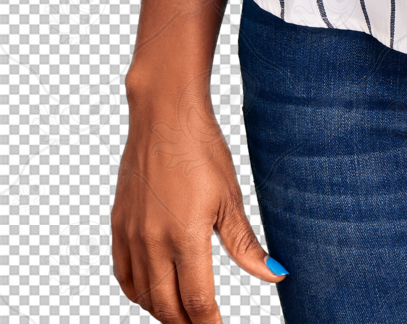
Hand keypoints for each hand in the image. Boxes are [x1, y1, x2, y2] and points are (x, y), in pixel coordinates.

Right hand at [111, 88, 285, 321]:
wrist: (164, 115)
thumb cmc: (202, 150)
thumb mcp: (230, 198)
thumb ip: (247, 246)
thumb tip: (276, 275)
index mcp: (185, 238)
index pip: (197, 302)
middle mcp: (152, 242)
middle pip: (167, 307)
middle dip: (187, 323)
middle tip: (205, 323)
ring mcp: (131, 235)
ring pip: (142, 296)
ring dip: (163, 311)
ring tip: (184, 312)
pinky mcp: (118, 225)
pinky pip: (123, 275)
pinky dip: (138, 293)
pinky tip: (153, 292)